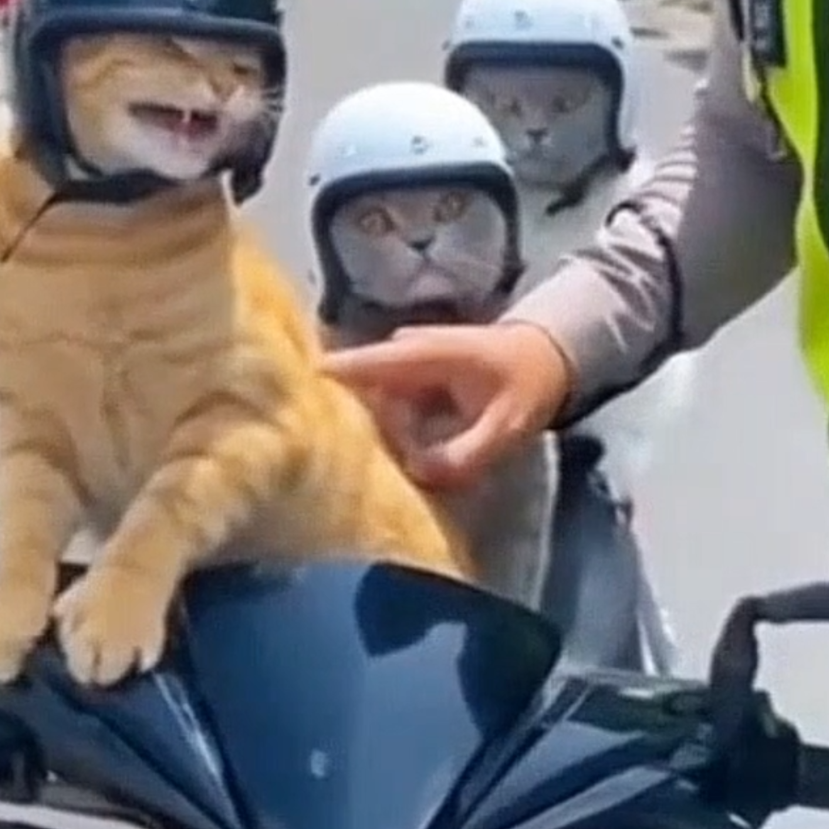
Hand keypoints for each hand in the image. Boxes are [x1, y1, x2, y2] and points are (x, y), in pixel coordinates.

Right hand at [321, 321, 571, 489]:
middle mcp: (399, 355)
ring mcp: (400, 367)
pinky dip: (377, 432)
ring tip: (343, 468)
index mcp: (417, 354)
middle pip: (349, 389)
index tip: (282, 410)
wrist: (547, 356)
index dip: (316, 385)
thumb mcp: (505, 427)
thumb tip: (415, 473)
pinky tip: (376, 461)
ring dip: (358, 432)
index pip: (353, 366)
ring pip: (363, 402)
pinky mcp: (406, 382)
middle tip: (314, 462)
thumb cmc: (527, 384)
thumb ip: (463, 454)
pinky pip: (380, 408)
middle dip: (333, 421)